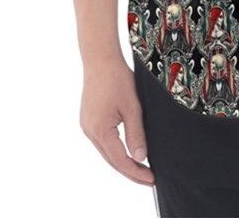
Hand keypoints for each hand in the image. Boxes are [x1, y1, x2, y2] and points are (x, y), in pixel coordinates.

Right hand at [79, 57, 154, 184]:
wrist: (100, 60)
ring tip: (141, 169)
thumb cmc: (118, 79)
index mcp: (100, 130)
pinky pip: (102, 142)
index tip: (152, 180)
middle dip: (130, 171)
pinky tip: (126, 151)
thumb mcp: (133, 107)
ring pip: (106, 152)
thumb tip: (140, 158)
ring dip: (122, 162)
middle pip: (111, 160)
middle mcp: (90, 132)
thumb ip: (136, 133)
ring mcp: (87, 126)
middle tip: (149, 179)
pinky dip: (115, 150)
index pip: (120, 160)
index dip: (136, 172)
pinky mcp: (88, 120)